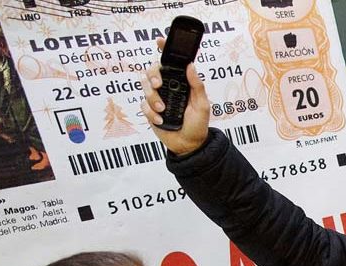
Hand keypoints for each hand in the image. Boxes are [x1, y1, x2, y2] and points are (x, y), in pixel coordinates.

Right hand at [141, 38, 210, 155]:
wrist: (189, 145)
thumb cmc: (198, 124)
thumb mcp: (202, 105)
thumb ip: (197, 86)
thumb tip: (190, 65)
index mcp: (180, 83)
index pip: (171, 63)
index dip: (164, 50)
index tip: (160, 41)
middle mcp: (167, 87)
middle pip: (151, 71)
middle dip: (152, 75)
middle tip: (158, 84)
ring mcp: (157, 98)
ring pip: (144, 86)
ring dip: (152, 97)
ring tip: (163, 109)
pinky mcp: (150, 110)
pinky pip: (142, 104)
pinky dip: (151, 112)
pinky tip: (161, 120)